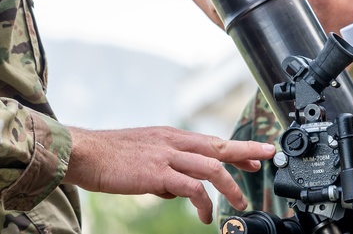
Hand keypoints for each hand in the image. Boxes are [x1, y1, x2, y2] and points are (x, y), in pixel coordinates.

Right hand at [63, 126, 273, 224]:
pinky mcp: (158, 172)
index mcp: (169, 136)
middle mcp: (172, 141)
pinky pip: (191, 187)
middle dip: (246, 152)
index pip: (209, 141)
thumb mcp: (142, 156)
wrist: (84, 153)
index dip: (234, 149)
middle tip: (268, 156)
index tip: (253, 157)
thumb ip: (162, 169)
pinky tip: (205, 215)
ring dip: (230, 186)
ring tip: (240, 203)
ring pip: (211, 166)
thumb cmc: (107, 157)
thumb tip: (175, 188)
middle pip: (218, 145)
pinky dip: (203, 202)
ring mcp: (166, 155)